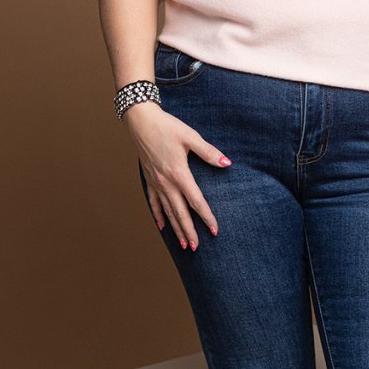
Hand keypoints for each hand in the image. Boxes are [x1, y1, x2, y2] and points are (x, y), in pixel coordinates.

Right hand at [125, 102, 230, 249]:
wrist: (141, 121)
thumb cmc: (167, 127)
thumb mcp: (191, 137)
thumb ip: (209, 152)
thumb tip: (227, 163)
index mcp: (179, 173)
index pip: (196, 201)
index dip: (206, 217)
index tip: (215, 230)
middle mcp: (166, 182)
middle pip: (180, 213)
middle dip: (189, 231)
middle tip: (197, 247)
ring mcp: (156, 183)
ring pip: (167, 212)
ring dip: (176, 229)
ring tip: (184, 244)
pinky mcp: (149, 180)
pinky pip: (154, 203)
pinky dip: (159, 216)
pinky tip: (163, 227)